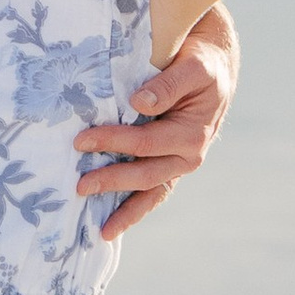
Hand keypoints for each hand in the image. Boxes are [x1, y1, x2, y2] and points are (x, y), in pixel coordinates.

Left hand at [74, 11, 235, 230]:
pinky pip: (153, 191)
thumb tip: (139, 104)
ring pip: (151, 192)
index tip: (81, 141)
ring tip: (101, 231)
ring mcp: (179, 164)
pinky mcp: (170, 165)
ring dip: (125, 210)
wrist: (215, 67)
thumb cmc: (203, 64)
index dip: (113, 142)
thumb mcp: (193, 68)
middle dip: (112, 182)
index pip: (146, 143)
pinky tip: (113, 222)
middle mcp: (188, 156)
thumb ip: (168, 85)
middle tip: (79, 187)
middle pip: (145, 175)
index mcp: (193, 135)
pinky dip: (135, 208)